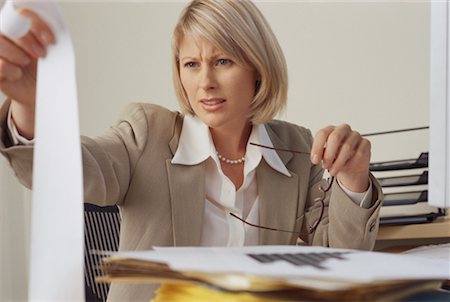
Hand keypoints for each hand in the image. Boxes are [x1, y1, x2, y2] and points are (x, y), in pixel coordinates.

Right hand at [0, 9, 54, 137]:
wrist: (39, 93)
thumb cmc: (44, 71)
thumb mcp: (51, 54)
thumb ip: (48, 40)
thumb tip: (50, 36)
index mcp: (20, 28)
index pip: (23, 15)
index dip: (37, 25)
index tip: (50, 40)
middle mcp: (5, 36)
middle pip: (10, 28)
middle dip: (27, 41)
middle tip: (40, 54)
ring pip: (0, 44)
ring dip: (18, 55)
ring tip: (26, 63)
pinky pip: (0, 64)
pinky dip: (12, 70)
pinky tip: (18, 74)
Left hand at [311, 124, 370, 192]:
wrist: (351, 168)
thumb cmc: (335, 158)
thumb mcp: (324, 156)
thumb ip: (320, 154)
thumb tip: (316, 157)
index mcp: (330, 130)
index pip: (322, 134)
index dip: (317, 148)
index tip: (315, 160)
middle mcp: (343, 129)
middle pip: (335, 137)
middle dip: (329, 154)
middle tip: (326, 166)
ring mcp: (355, 135)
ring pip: (347, 146)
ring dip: (338, 162)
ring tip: (333, 170)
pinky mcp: (365, 143)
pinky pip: (359, 153)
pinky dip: (351, 163)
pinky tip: (346, 168)